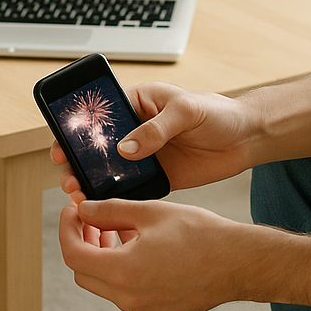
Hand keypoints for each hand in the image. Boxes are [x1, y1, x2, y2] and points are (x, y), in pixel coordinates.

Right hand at [51, 81, 260, 198]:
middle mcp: (135, 130)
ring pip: (110, 170)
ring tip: (80, 195)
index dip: (76, 131)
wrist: (247, 138)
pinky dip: (117, 198)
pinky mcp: (158, 177)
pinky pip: (132, 189)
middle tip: (70, 178)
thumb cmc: (218, 112)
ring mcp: (145, 155)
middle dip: (79, 162)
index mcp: (137, 103)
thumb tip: (126, 148)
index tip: (62, 147)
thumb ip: (156, 129)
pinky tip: (104, 207)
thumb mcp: (186, 111)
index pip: (99, 116)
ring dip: (93, 182)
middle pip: (98, 147)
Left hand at [58, 197, 243, 310]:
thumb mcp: (150, 213)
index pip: (73, 254)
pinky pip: (128, 295)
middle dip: (84, 243)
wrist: (240, 263)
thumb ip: (109, 211)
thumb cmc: (200, 233)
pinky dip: (124, 272)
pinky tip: (142, 250)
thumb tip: (82, 211)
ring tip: (122, 229)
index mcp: (122, 272)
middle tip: (94, 219)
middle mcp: (129, 299)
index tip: (72, 212)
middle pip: (85, 273)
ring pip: (106, 284)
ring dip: (105, 257)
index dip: (67, 229)